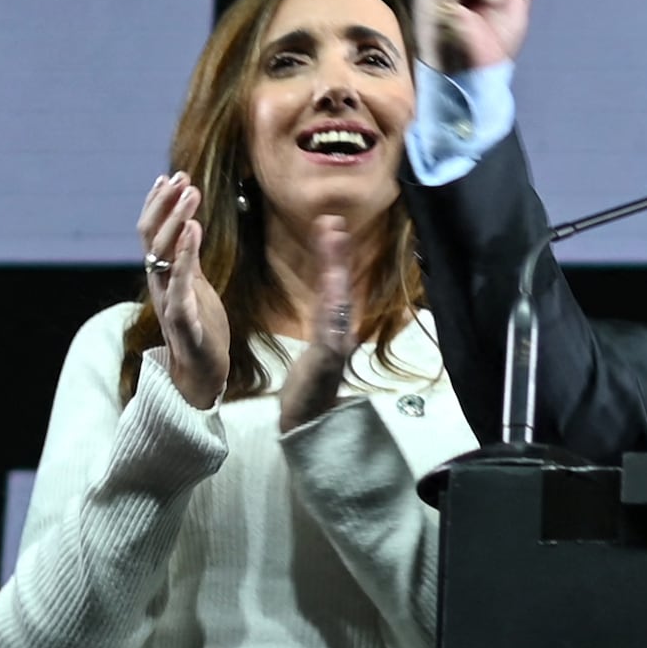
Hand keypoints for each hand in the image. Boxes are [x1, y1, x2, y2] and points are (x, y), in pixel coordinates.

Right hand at [138, 172, 234, 409]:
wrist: (201, 374)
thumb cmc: (200, 327)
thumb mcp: (195, 284)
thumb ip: (188, 255)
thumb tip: (187, 221)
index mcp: (161, 274)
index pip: (151, 232)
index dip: (157, 203)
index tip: (170, 175)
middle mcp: (158, 283)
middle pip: (151, 235)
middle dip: (165, 203)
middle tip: (182, 177)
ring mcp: (167, 298)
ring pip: (162, 252)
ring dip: (176, 218)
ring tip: (191, 192)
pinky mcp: (182, 317)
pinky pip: (180, 281)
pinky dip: (185, 253)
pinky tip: (194, 230)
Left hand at [275, 209, 367, 434]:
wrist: (307, 426)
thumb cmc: (307, 392)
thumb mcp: (312, 353)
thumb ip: (321, 327)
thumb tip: (326, 299)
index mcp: (332, 329)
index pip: (332, 286)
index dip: (333, 257)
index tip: (330, 227)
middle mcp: (339, 333)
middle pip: (340, 286)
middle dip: (337, 254)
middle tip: (333, 221)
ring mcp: (336, 345)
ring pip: (337, 299)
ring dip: (336, 267)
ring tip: (333, 238)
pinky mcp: (328, 359)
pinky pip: (331, 324)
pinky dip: (334, 301)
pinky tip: (333, 281)